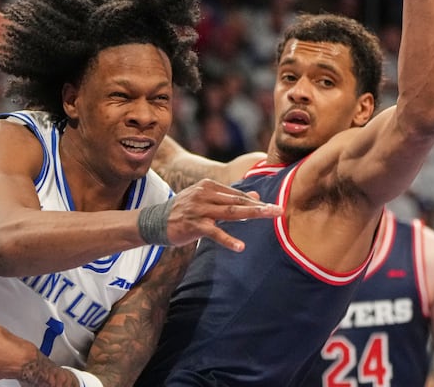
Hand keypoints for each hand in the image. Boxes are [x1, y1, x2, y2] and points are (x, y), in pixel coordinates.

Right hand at [165, 179, 279, 251]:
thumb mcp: (205, 200)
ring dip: (252, 215)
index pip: (237, 195)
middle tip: (279, 210)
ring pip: (231, 212)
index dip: (256, 202)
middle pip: (238, 201)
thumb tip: (255, 196)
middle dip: (260, 206)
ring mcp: (199, 209)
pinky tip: (240, 247)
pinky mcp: (193, 224)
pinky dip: (228, 239)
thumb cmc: (183, 211)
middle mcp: (204, 194)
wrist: (154, 221)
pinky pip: (214, 232)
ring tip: (269, 217)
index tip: (274, 206)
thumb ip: (229, 198)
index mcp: (208, 186)